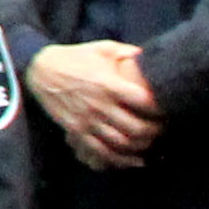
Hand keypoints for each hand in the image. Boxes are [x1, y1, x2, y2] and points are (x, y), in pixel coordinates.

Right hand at [28, 40, 161, 166]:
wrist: (40, 69)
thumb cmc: (76, 57)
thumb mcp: (103, 48)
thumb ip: (128, 52)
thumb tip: (151, 56)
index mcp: (109, 84)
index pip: (144, 102)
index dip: (161, 108)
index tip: (168, 109)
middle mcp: (100, 105)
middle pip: (136, 128)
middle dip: (154, 132)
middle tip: (162, 130)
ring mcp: (87, 121)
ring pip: (121, 143)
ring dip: (141, 147)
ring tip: (151, 143)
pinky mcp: (77, 131)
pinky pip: (101, 152)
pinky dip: (120, 160)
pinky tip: (134, 161)